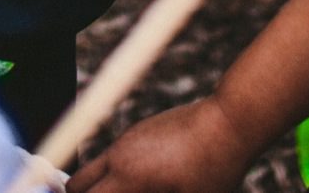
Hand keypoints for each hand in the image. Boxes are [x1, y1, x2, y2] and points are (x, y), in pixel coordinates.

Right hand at [67, 100, 251, 192]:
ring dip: (101, 186)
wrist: (230, 121)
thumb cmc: (214, 169)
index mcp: (127, 176)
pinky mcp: (141, 130)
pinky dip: (116, 173)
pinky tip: (147, 182)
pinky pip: (114, 156)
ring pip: (96, 167)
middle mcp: (120, 154)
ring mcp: (128, 139)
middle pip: (78, 183)